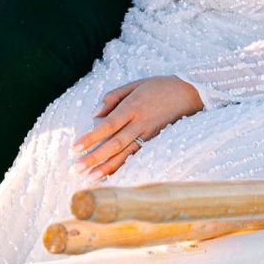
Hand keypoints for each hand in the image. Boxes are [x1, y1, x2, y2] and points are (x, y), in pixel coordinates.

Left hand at [72, 75, 202, 181]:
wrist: (188, 95)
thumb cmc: (158, 86)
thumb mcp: (135, 84)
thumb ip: (113, 97)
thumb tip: (95, 114)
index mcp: (133, 107)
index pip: (108, 126)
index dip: (91, 138)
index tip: (75, 148)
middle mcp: (140, 123)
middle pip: (114, 144)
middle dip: (94, 158)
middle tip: (76, 169)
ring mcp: (148, 135)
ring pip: (125, 155)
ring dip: (106, 168)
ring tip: (89, 179)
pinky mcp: (154, 142)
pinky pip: (135, 157)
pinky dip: (123, 167)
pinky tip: (111, 176)